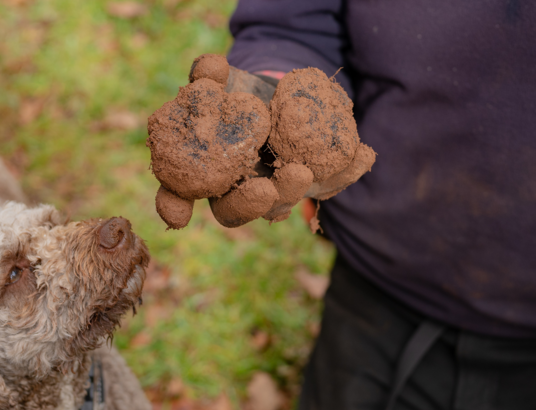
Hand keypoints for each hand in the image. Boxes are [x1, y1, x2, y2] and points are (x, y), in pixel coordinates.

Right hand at [148, 54, 374, 229]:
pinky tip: (361, 155)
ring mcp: (275, 190)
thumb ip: (208, 77)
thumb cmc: (235, 92)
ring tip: (304, 173)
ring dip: (291, 193)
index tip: (178, 214)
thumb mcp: (219, 81)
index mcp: (202, 172)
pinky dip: (346, 170)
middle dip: (249, 204)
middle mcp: (235, 190)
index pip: (181, 197)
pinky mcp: (312, 182)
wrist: (274, 93)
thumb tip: (211, 68)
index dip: (174, 207)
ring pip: (281, 205)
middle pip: (236, 210)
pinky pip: (330, 182)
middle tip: (263, 190)